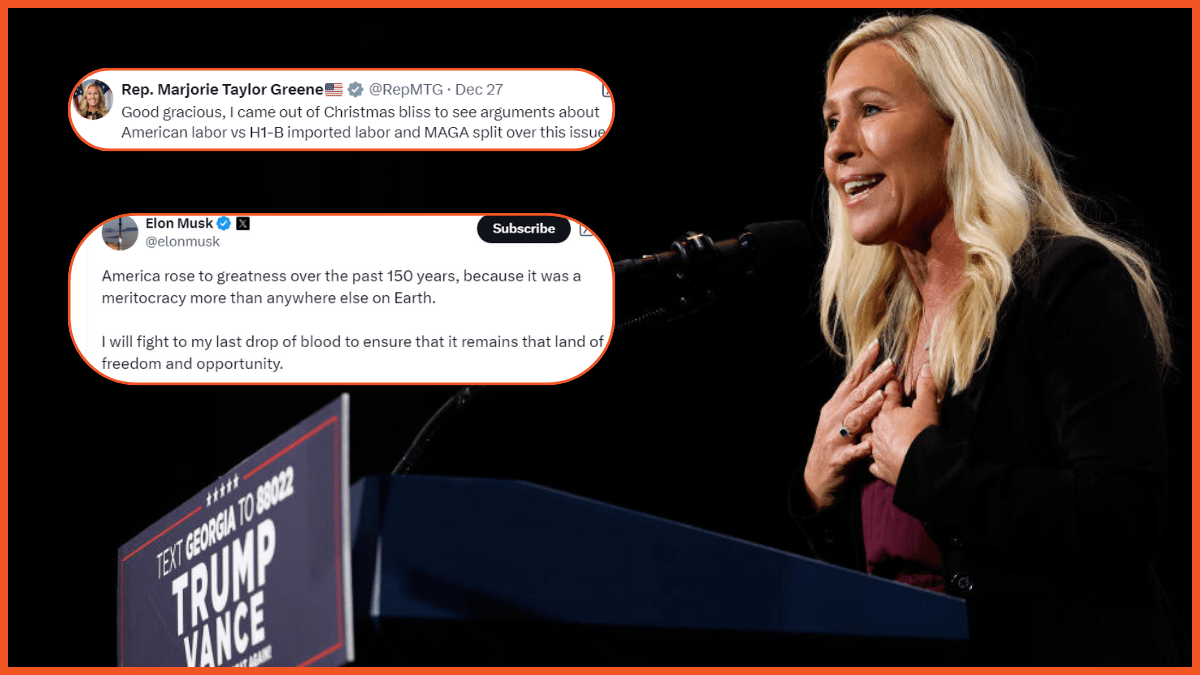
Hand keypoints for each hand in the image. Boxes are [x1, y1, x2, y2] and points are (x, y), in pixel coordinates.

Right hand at [804, 340, 895, 510]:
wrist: (817, 477)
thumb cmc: (834, 444)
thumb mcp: (840, 419)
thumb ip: (855, 403)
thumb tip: (875, 380)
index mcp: (835, 407)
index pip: (851, 380)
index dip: (863, 363)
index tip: (877, 346)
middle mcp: (833, 418)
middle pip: (855, 395)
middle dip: (872, 379)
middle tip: (890, 365)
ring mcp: (835, 439)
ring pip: (853, 420)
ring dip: (867, 408)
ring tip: (882, 397)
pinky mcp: (838, 459)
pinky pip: (852, 453)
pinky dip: (861, 448)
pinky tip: (872, 444)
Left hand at [867, 363, 939, 484]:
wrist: (920, 465)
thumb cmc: (923, 434)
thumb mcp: (927, 407)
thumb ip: (926, 387)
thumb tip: (926, 368)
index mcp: (887, 412)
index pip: (888, 394)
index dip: (889, 384)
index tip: (887, 376)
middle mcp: (877, 429)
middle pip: (871, 415)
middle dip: (872, 408)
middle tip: (873, 403)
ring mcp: (877, 449)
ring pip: (866, 438)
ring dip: (867, 434)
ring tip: (868, 431)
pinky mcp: (880, 468)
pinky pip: (872, 463)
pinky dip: (872, 461)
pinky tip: (872, 459)